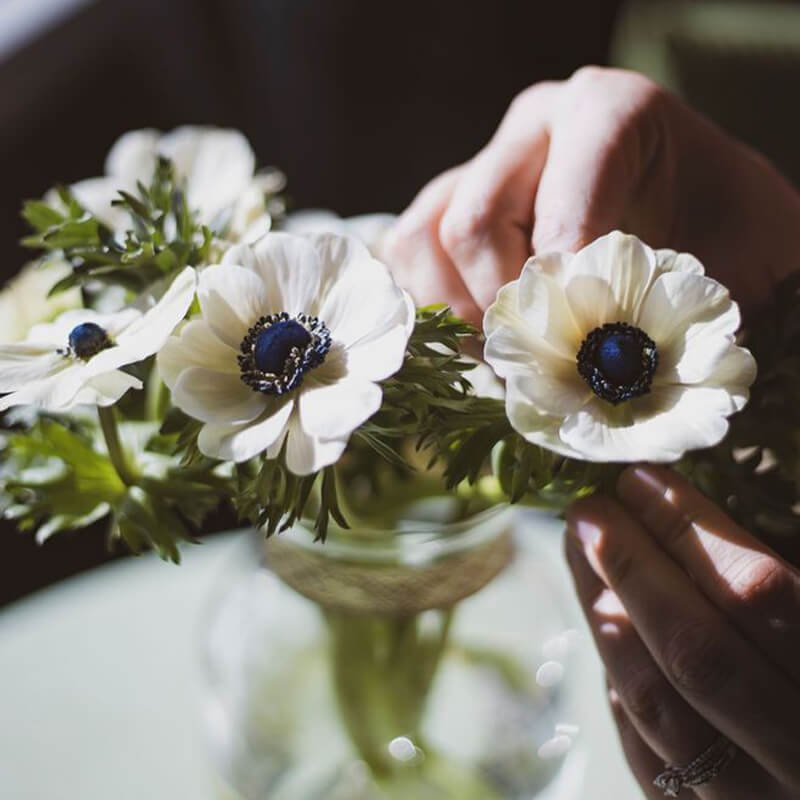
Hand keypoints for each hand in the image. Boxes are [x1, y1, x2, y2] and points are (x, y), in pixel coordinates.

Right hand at [383, 67, 799, 323]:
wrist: (698, 217)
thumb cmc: (718, 238)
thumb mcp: (728, 258)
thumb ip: (660, 301)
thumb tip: (589, 364)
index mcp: (607, 114)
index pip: (562, 200)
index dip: (566, 283)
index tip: (588, 337)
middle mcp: (531, 130)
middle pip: (472, 222)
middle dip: (504, 308)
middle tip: (545, 355)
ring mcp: (482, 164)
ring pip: (424, 239)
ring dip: (461, 312)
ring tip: (514, 344)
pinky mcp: (447, 202)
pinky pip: (407, 254)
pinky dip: (435, 307)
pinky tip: (483, 330)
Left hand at [565, 465, 799, 797]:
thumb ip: (787, 588)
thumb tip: (707, 518)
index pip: (759, 594)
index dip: (691, 528)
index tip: (642, 479)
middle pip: (695, 651)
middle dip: (631, 567)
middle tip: (589, 510)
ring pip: (659, 710)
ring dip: (607, 619)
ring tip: (580, 555)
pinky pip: (655, 764)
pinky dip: (624, 692)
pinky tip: (609, 637)